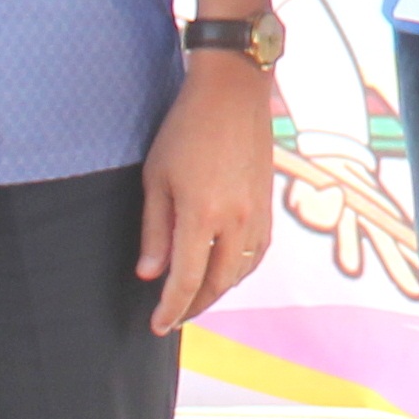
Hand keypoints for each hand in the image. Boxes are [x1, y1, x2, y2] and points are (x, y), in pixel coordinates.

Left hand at [137, 60, 278, 329]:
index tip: (157, 326)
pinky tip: (225, 270)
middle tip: (173, 317)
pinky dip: (239, 270)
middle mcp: (235, 221)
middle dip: (194, 306)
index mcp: (202, 215)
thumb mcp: (156, 178)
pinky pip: (257, 253)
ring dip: (218, 291)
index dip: (171, 309)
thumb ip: (154, 230)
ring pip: (240, 272)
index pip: (186, 281)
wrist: (234, 92)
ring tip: (196, 297)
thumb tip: (150, 275)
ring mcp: (257, 214)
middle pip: (218, 284)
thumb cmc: (186, 129)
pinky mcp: (268, 205)